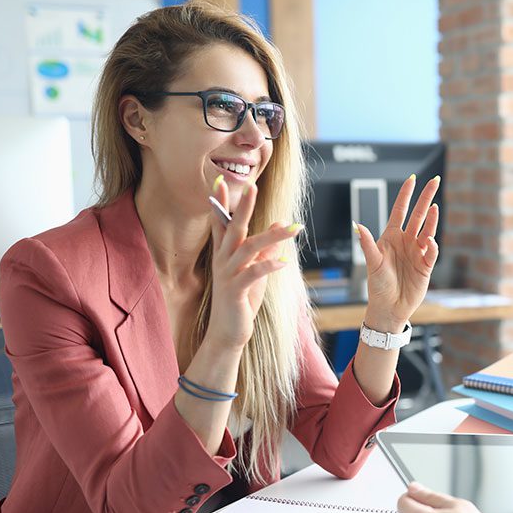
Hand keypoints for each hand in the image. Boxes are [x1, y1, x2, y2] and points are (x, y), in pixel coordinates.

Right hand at [206, 178, 300, 348]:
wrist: (228, 332)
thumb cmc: (242, 300)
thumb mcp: (255, 271)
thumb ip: (266, 249)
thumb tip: (280, 226)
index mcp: (224, 254)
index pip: (221, 223)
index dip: (220, 202)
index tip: (220, 180)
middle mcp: (222, 261)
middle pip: (233, 229)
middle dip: (243, 207)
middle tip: (252, 186)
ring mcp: (227, 275)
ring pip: (248, 248)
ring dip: (272, 236)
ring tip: (293, 227)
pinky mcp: (235, 291)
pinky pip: (253, 273)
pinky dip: (269, 265)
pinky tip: (285, 262)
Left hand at [355, 175, 439, 331]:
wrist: (389, 308)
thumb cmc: (377, 286)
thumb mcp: (372, 263)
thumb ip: (367, 244)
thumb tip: (357, 225)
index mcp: (391, 237)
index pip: (400, 211)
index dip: (406, 195)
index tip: (413, 178)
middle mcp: (406, 241)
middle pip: (418, 215)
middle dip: (425, 198)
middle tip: (435, 181)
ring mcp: (417, 252)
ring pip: (427, 230)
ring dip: (431, 219)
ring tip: (434, 208)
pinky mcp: (426, 266)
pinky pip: (432, 252)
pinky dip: (432, 246)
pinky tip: (429, 242)